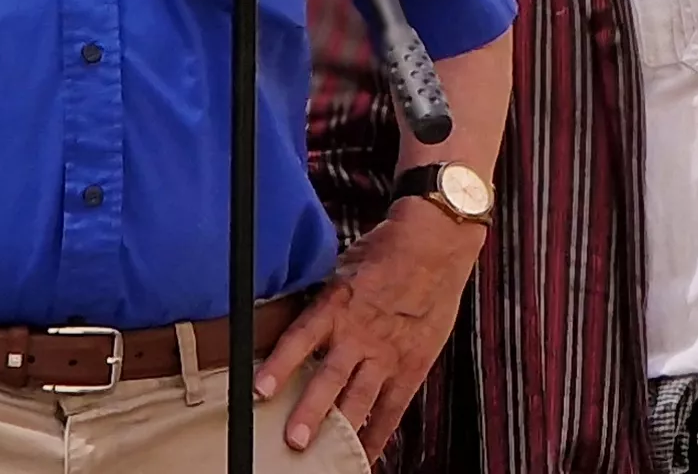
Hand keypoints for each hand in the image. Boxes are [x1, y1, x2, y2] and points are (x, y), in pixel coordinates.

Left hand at [257, 201, 482, 452]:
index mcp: (338, 304)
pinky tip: (363, 457)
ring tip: (319, 456)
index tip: (259, 391)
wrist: (437, 244)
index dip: (280, 365)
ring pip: (360, 399)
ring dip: (340, 430)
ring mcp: (387, 353)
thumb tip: (282, 322)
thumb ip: (318, 303)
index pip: (302, 337)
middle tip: (292, 440)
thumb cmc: (386, 252)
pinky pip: (393, 409)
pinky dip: (378, 436)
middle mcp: (360, 332)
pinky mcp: (412, 366)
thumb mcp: (342, 268)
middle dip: (310, 412)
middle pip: (331, 378)